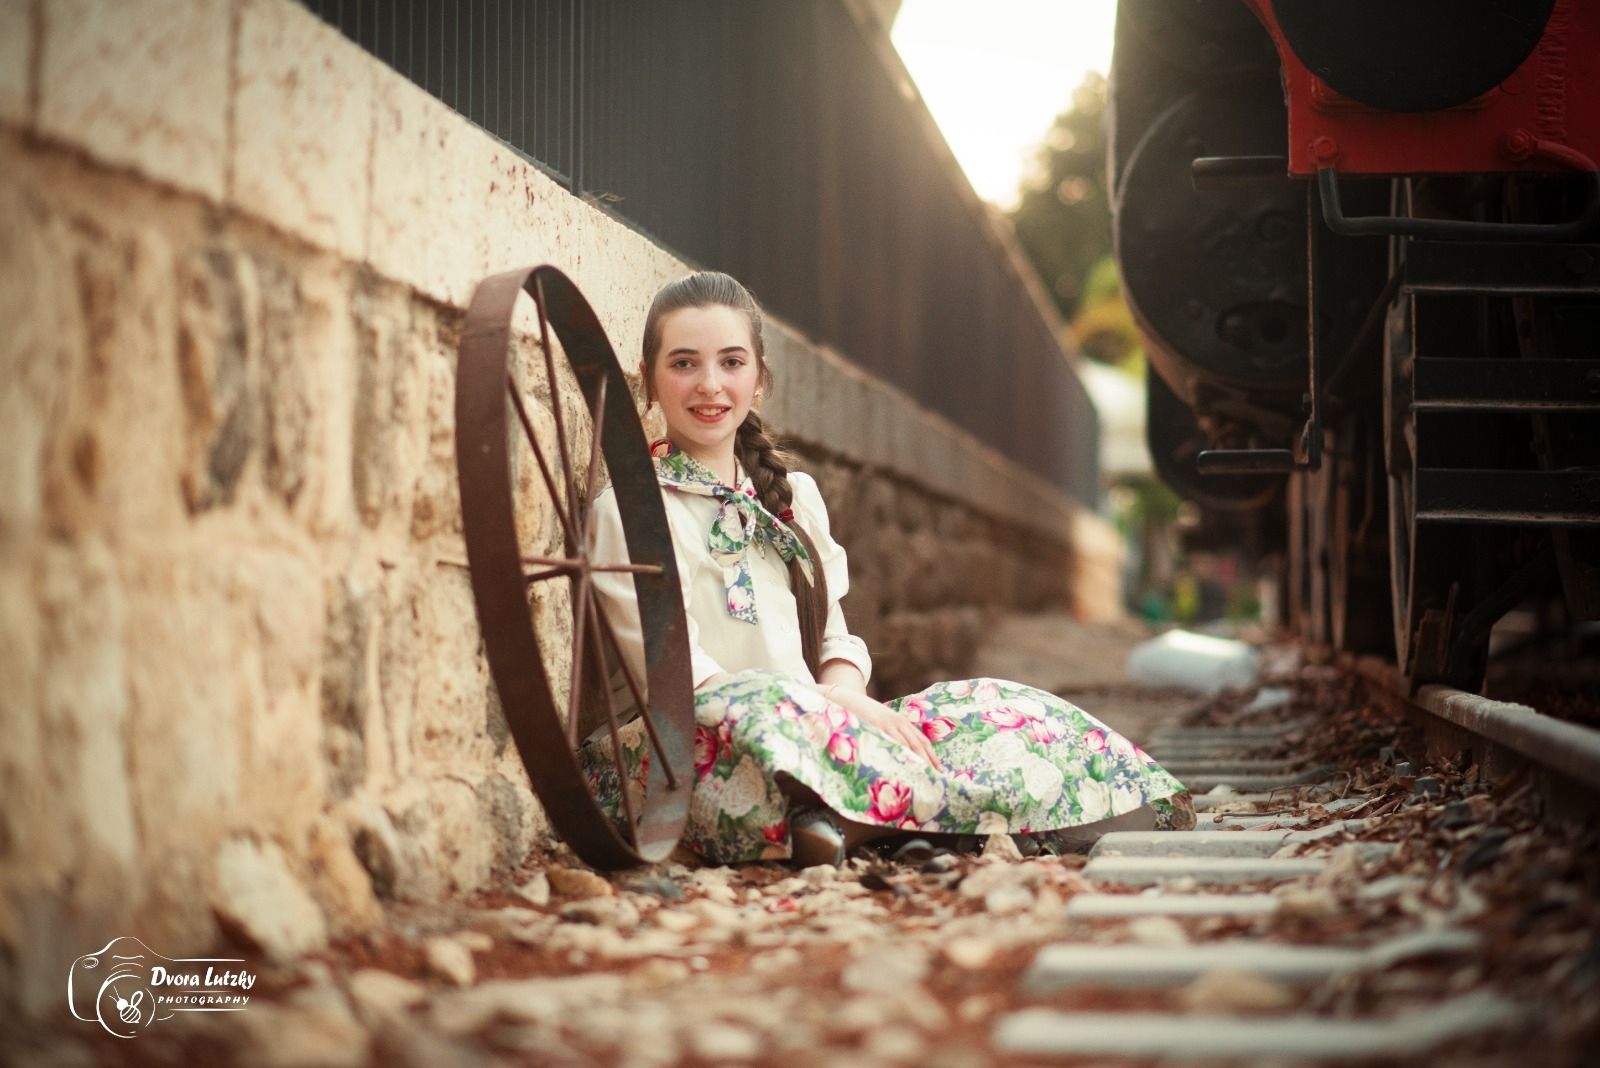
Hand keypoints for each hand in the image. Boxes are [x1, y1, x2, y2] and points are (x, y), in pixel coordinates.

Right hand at [827, 688, 942, 770]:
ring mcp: (888, 724)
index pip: (921, 740)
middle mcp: (898, 722)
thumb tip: (896, 754)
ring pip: (909, 745)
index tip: (939, 770)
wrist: (843, 698)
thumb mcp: (880, 723)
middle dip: (930, 761)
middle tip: (938, 777)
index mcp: (901, 721)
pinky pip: (892, 742)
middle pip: (919, 744)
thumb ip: (889, 735)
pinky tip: (906, 766)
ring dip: (918, 760)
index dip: (931, 756)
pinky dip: (901, 754)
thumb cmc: (861, 715)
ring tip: (926, 776)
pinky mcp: (877, 726)